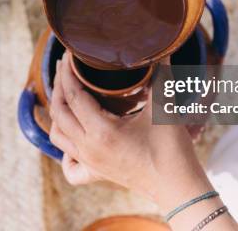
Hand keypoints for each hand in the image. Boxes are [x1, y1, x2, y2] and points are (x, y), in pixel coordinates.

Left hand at [48, 53, 209, 207]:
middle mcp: (89, 148)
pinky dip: (65, 150)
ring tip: (67, 94)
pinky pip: (70, 166)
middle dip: (59, 86)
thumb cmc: (172, 149)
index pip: (73, 95)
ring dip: (58, 113)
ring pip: (58, 135)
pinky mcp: (97, 174)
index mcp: (101, 131)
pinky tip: (75, 137)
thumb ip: (161, 74)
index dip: (68, 73)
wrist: (179, 188)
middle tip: (65, 68)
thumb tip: (163, 49)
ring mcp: (90, 163)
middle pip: (59, 112)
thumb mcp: (164, 107)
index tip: (69, 56)